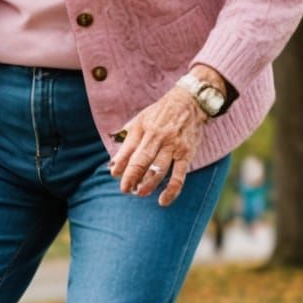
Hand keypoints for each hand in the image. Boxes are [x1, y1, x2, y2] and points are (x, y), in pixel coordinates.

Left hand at [109, 86, 207, 205]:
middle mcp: (157, 137)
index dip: (120, 164)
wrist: (190, 102)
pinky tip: (163, 200)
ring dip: (148, 184)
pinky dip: (172, 190)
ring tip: (139, 193)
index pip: (128, 149)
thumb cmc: (160, 114)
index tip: (115, 174)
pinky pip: (179, 175)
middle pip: (141, 161)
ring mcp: (172, 146)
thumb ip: (126, 139)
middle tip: (125, 189)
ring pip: (158, 169)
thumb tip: (112, 162)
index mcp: (142, 128)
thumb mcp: (140, 120)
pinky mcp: (186, 154)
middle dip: (131, 177)